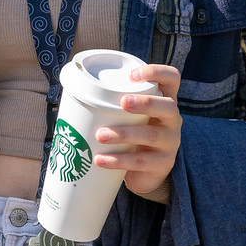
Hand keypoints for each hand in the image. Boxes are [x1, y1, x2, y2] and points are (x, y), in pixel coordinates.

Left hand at [96, 64, 182, 198]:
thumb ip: (114, 102)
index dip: (157, 73)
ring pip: (151, 135)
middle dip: (145, 103)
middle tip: (122, 102)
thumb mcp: (130, 116)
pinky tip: (100, 159)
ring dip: (124, 133)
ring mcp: (170, 143)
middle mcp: (172, 120)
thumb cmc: (132, 135)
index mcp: (164, 101)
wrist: (145, 172)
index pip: (172, 79)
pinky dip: (118, 160)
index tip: (132, 76)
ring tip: (100, 135)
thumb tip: (73, 84)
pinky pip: (141, 162)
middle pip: (168, 106)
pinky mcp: (163, 164)